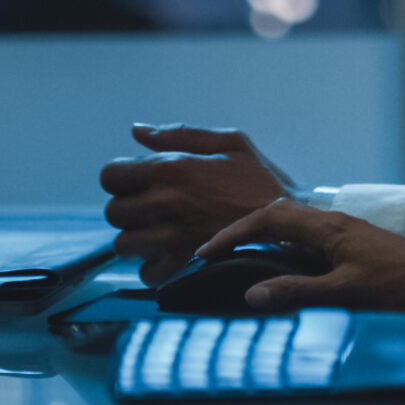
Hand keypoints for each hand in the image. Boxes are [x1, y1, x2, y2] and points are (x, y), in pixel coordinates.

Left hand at [98, 124, 298, 286]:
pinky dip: (154, 266)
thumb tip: (138, 131)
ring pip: (124, 244)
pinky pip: (146, 273)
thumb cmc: (263, 182)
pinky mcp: (182, 268)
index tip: (137, 182)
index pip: (111, 175)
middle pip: (114, 212)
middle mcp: (164, 203)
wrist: (293, 227)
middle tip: (152, 208)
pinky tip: (173, 255)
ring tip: (162, 232)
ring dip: (138, 239)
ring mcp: (171, 238)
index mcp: (172, 168)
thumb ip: (180, 134)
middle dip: (128, 209)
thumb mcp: (231, 144)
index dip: (120, 178)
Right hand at [198, 199, 404, 312]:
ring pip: (294, 228)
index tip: (206, 251)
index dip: (234, 233)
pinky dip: (286, 251)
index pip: (269, 219)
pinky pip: (309, 242)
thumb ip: (299, 293)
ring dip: (264, 239)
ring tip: (239, 260)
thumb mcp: (348, 292)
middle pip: (278, 216)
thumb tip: (252, 294)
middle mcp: (335, 224)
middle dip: (243, 231)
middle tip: (215, 254)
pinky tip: (284, 271)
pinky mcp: (356, 249)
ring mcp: (347, 235)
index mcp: (329, 227)